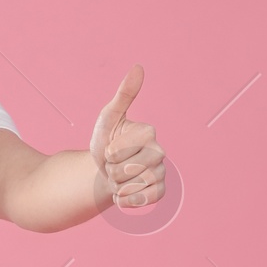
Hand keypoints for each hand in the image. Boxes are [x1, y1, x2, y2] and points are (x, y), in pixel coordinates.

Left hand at [89, 64, 163, 208]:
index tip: (111, 147)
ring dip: (119, 185)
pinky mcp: (160, 191)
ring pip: (135, 186)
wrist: (104, 170)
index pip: (121, 150)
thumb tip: (139, 67)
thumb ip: (124, 94)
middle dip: (112, 170)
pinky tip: (124, 191)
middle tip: (115, 163)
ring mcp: (162, 172)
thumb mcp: (108, 118)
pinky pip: (145, 199)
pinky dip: (128, 199)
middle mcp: (160, 151)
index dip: (110, 153)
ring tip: (120, 176)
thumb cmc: (106, 141)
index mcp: (149, 132)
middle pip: (128, 170)